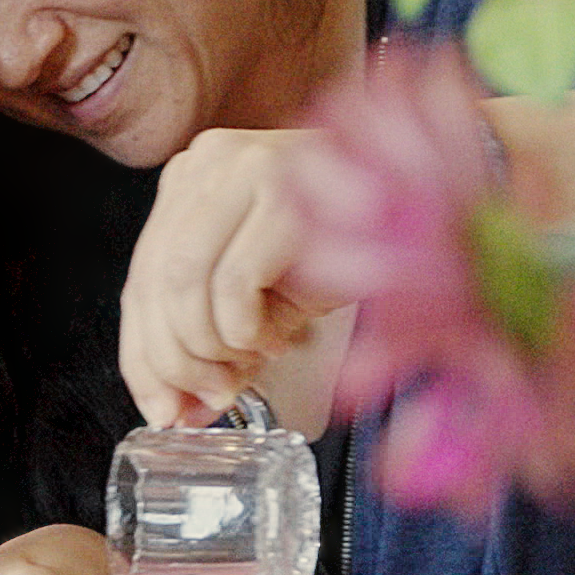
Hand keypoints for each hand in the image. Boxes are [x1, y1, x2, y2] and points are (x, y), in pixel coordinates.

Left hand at [121, 126, 348, 427]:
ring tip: (252, 361)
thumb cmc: (350, 253)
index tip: (165, 410)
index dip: (144, 357)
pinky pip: (234, 282)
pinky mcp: (284, 187)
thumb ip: (212, 344)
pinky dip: (248, 328)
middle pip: (153, 281)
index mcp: (194, 179)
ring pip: (184, 281)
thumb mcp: (264, 299)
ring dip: (214, 346)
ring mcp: (247, 166)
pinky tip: (280, 335)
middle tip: (214, 399)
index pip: (140, 277)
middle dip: (177, 360)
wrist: (434, 214)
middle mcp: (212, 160)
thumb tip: (176, 414)